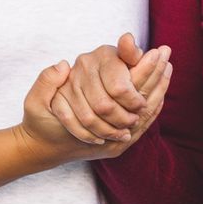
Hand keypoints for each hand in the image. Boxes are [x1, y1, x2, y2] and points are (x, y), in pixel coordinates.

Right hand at [15, 48, 169, 165]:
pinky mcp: (117, 147)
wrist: (43, 151)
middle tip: (168, 57)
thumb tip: (63, 66)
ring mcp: (114, 143)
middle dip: (155, 79)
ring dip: (157, 92)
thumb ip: (47, 82)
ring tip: (168, 70)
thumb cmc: (39, 122)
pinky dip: (153, 108)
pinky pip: (143, 126)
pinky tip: (160, 92)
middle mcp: (106, 134)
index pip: (123, 89)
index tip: (157, 52)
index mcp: (89, 115)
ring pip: (145, 115)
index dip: (141, 70)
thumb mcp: (34, 102)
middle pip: (140, 101)